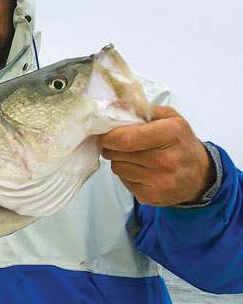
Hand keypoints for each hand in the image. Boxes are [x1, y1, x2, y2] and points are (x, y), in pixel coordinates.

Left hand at [100, 106, 214, 206]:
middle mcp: (166, 159)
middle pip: (117, 153)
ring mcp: (159, 181)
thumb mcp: (170, 118)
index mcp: (170, 134)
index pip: (126, 139)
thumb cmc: (181, 142)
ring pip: (117, 168)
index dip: (109, 136)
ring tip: (133, 156)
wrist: (200, 176)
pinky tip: (140, 170)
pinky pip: (123, 182)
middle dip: (110, 146)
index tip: (104, 133)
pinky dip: (126, 174)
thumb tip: (112, 106)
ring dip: (119, 160)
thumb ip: (142, 109)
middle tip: (117, 143)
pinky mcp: (150, 197)